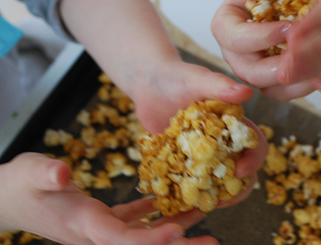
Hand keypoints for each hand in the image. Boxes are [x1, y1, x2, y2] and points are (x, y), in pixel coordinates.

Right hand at [0, 153, 218, 244]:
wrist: (11, 198)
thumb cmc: (20, 185)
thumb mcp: (30, 173)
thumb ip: (46, 174)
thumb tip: (61, 173)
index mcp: (82, 225)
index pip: (120, 238)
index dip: (150, 239)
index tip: (177, 232)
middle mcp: (96, 233)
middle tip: (211, 243)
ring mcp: (101, 229)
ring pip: (143, 234)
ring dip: (175, 229)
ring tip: (203, 218)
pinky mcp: (102, 219)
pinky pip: (134, 220)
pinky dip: (155, 214)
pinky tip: (173, 206)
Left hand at [131, 57, 267, 206]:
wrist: (147, 84)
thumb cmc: (175, 77)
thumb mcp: (197, 79)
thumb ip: (220, 86)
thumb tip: (247, 93)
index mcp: (232, 123)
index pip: (253, 143)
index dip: (253, 159)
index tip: (240, 171)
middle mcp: (221, 141)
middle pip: (240, 170)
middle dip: (237, 188)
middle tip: (223, 200)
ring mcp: (201, 154)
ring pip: (216, 180)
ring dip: (213, 195)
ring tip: (201, 205)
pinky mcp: (181, 162)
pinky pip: (188, 182)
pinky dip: (186, 193)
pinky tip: (177, 203)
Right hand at [211, 0, 315, 100]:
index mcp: (225, 27)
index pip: (236, 40)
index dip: (262, 38)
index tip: (291, 28)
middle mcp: (234, 53)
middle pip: (248, 72)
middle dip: (279, 66)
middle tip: (308, 54)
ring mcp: (252, 68)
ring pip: (267, 87)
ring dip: (293, 81)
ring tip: (319, 67)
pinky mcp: (271, 78)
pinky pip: (283, 91)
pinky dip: (301, 87)